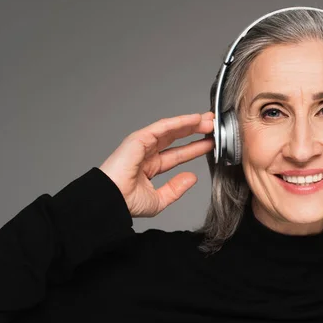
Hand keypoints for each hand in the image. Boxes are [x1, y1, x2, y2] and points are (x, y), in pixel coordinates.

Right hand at [99, 112, 213, 217]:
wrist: (111, 202)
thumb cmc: (126, 203)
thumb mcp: (159, 200)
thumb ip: (175, 189)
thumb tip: (192, 178)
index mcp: (150, 167)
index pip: (177, 154)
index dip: (194, 148)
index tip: (210, 144)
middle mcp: (147, 153)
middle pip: (175, 138)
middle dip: (194, 131)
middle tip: (212, 126)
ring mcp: (142, 144)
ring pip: (170, 129)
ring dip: (190, 123)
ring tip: (208, 120)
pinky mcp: (138, 138)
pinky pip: (162, 127)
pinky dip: (179, 122)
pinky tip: (193, 119)